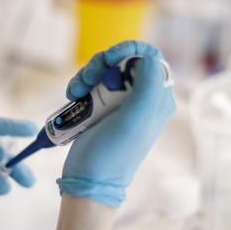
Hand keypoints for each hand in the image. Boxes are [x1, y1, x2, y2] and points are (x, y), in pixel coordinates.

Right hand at [58, 41, 175, 207]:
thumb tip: (148, 58)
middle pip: (124, 60)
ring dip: (87, 74)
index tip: (110, 58)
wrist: (88, 179)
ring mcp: (121, 102)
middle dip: (102, 64)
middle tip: (87, 79)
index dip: (130, 50)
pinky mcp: (102, 107)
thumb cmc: (113, 153)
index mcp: (158, 98)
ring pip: (106, 70)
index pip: (150, 57)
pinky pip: (92, 83)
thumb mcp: (136, 118)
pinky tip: (73, 96)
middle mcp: (143, 98)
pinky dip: (80, 84)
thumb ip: (149, 86)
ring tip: (75, 92)